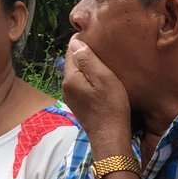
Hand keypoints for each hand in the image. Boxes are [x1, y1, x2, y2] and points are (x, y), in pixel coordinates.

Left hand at [62, 36, 131, 150]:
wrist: (111, 138)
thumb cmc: (111, 107)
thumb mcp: (103, 78)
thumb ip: (88, 59)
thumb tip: (75, 41)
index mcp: (70, 78)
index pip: (72, 50)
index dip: (84, 43)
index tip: (99, 40)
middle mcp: (65, 86)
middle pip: (73, 63)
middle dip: (85, 56)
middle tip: (104, 53)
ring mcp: (71, 98)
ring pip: (77, 75)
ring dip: (88, 70)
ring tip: (104, 68)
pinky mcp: (78, 106)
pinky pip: (81, 86)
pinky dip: (89, 82)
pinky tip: (101, 85)